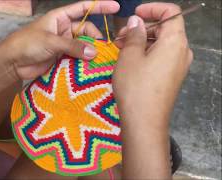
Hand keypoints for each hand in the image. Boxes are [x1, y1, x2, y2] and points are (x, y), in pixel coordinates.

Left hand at [0, 1, 118, 79]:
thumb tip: (94, 52)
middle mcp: (64, 29)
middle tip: (103, 49)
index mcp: (60, 18)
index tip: (116, 7)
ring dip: (90, 52)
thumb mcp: (51, 41)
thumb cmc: (27, 43)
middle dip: (95, 38)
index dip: (100, 6)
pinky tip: (91, 67)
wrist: (13, 62)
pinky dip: (84, 62)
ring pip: (83, 46)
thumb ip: (72, 46)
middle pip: (86, 30)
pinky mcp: (62, 58)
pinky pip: (77, 58)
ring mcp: (64, 44)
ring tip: (98, 60)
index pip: (84, 8)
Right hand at [113, 3, 192, 128]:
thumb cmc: (136, 86)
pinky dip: (146, 53)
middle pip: (166, 28)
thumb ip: (134, 33)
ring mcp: (178, 66)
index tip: (135, 14)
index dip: (153, 8)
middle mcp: (182, 52)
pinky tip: (129, 60)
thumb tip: (137, 21)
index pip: (172, 12)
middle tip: (120, 35)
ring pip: (161, 44)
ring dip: (142, 41)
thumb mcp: (129, 55)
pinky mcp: (172, 77)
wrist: (144, 121)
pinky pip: (161, 57)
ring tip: (121, 48)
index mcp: (175, 42)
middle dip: (143, 27)